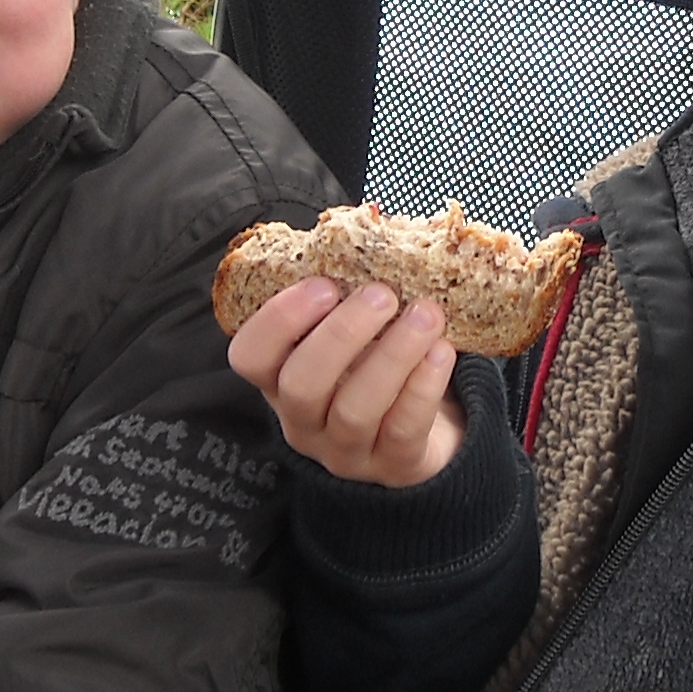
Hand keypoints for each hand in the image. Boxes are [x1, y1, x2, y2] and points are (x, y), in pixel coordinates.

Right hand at [229, 277, 466, 486]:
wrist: (423, 436)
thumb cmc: (377, 366)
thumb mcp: (354, 334)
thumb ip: (353, 289)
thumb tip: (384, 225)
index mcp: (280, 380)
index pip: (249, 357)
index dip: (278, 320)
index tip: (322, 284)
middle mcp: (303, 421)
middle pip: (302, 385)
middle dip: (342, 334)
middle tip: (383, 294)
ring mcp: (345, 451)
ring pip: (355, 409)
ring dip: (393, 354)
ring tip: (427, 314)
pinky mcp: (393, 467)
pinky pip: (402, 429)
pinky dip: (423, 387)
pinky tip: (442, 352)